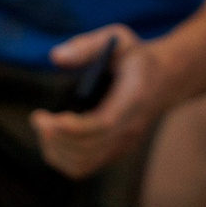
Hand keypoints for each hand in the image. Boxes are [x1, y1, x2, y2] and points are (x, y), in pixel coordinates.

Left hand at [31, 25, 164, 179]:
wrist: (167, 79)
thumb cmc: (135, 57)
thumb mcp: (118, 39)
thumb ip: (87, 45)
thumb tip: (56, 57)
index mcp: (133, 99)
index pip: (104, 124)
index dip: (73, 127)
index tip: (45, 118)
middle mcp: (130, 128)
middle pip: (89, 147)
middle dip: (56, 137)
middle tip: (38, 117)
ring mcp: (124, 144)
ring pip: (83, 164)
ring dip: (55, 149)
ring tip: (44, 125)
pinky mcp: (115, 152)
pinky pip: (84, 167)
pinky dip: (61, 158)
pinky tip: (53, 137)